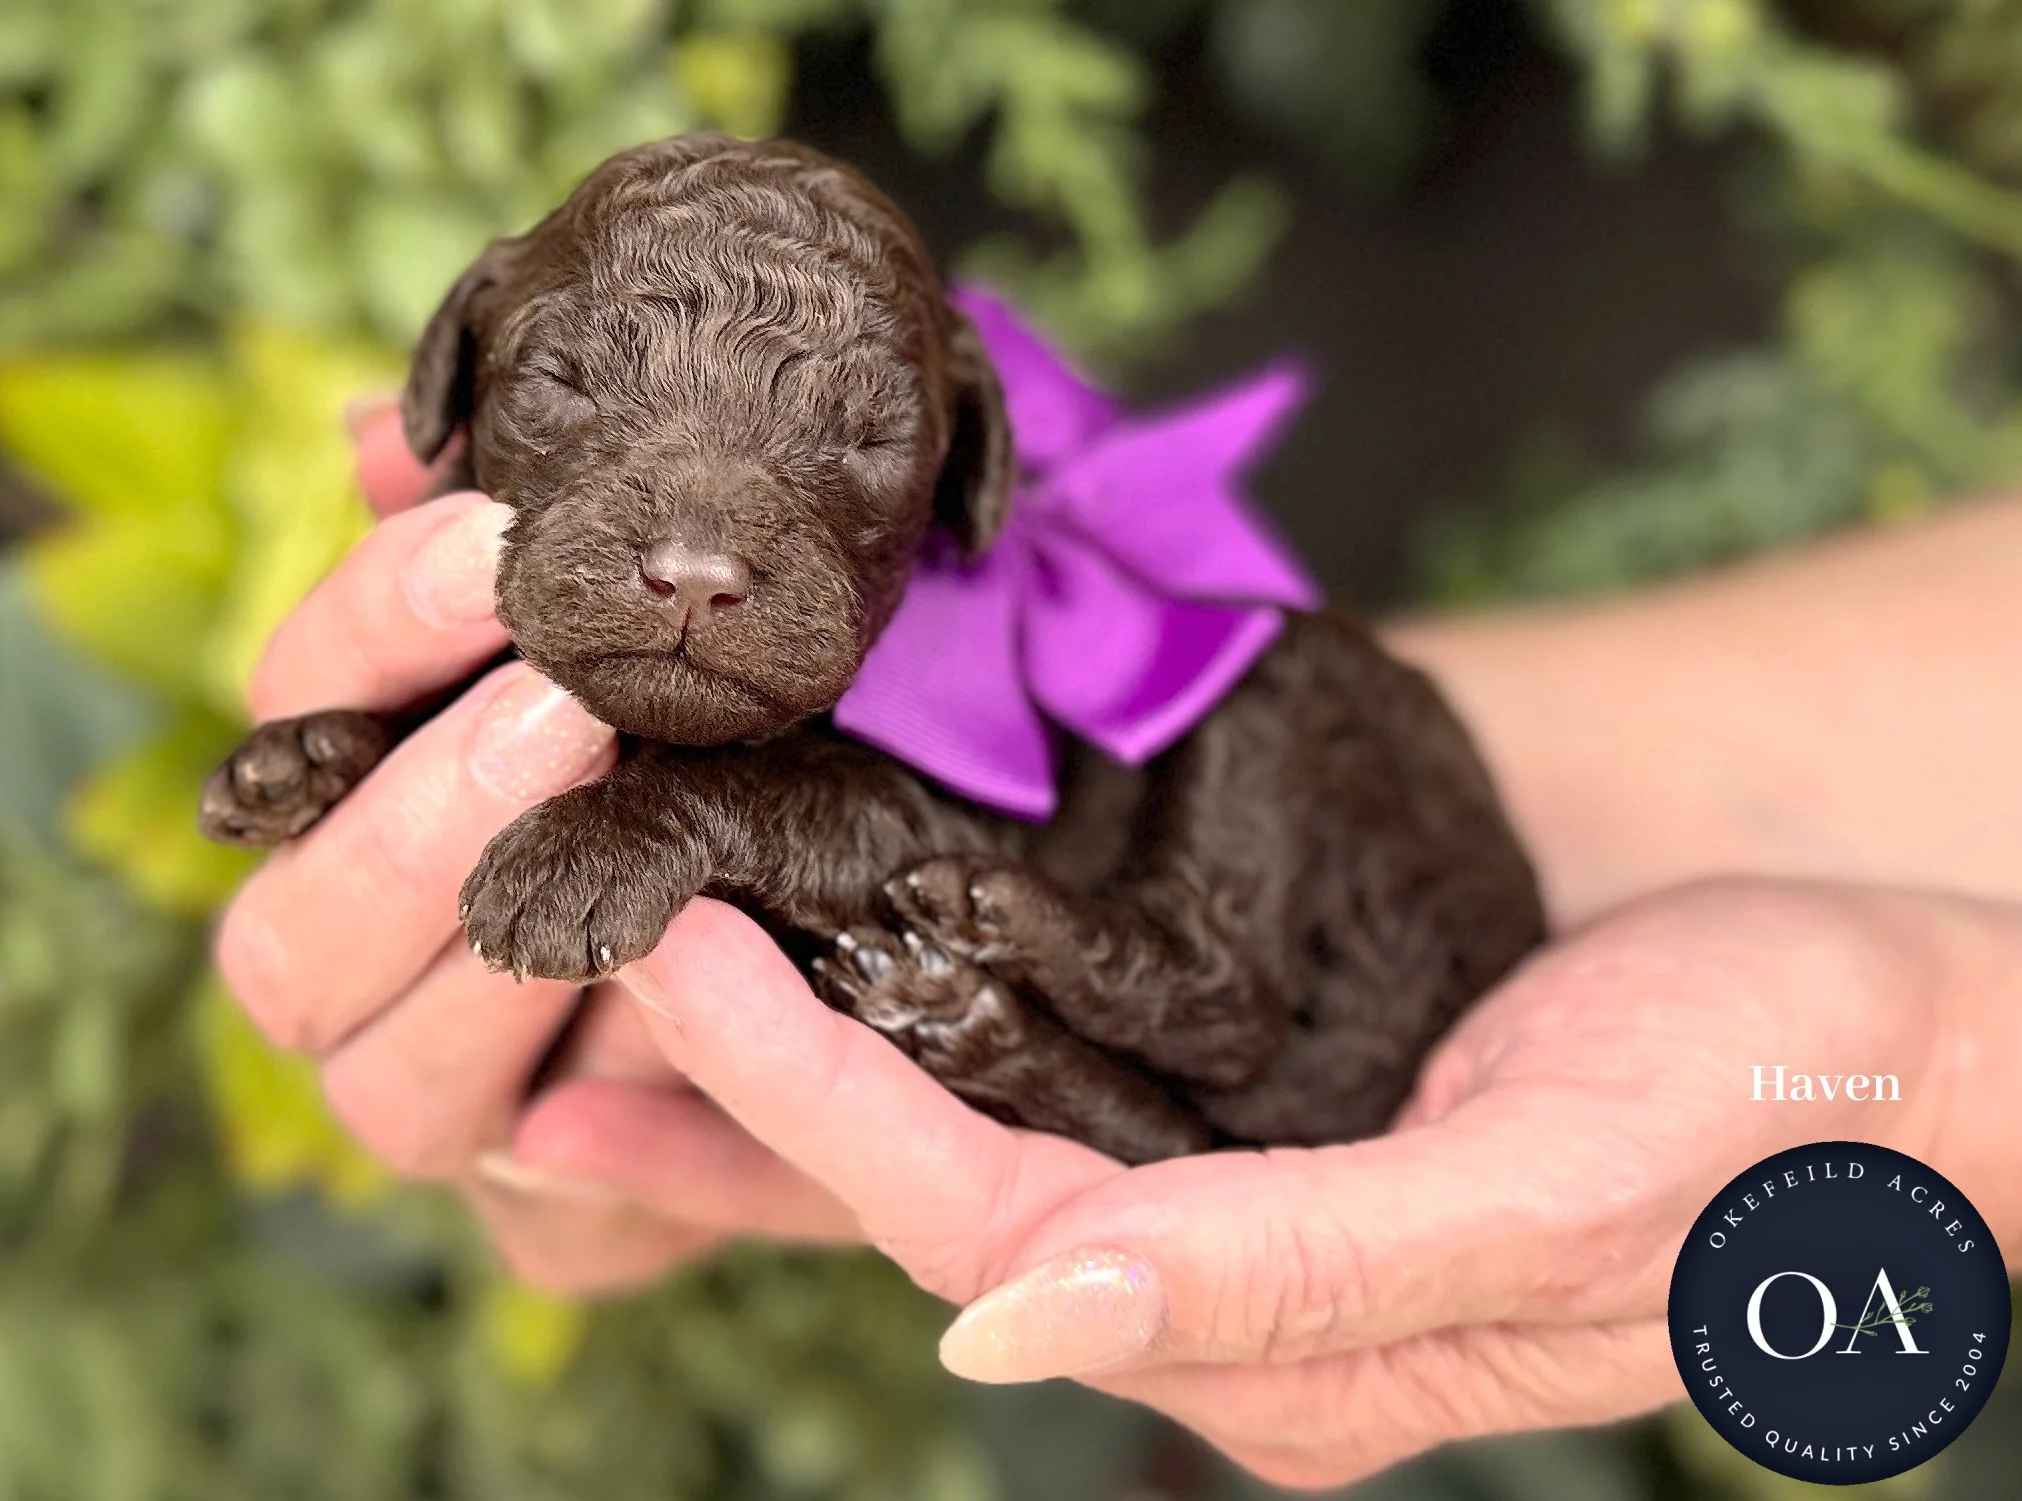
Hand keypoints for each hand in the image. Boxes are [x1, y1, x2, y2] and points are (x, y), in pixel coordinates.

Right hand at [214, 402, 856, 1289]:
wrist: (809, 981)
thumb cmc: (703, 767)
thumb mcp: (640, 646)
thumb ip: (508, 562)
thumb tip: (383, 433)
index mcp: (353, 810)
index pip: (299, 716)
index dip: (376, 630)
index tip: (496, 542)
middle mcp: (362, 979)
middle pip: (293, 937)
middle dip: (425, 815)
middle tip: (575, 710)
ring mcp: (454, 1111)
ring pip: (395, 1085)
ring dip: (509, 975)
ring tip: (652, 875)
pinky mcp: (567, 1223)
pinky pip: (570, 1206)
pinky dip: (634, 1139)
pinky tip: (702, 1040)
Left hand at [617, 876, 2021, 1487]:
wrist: (1908, 1025)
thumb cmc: (1772, 1110)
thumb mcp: (1545, 1193)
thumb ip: (1288, 1280)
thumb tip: (1013, 1331)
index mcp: (1286, 1354)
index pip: (980, 1230)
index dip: (813, 1107)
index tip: (676, 958)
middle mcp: (1234, 1295)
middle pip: (930, 1193)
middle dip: (740, 1100)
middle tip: (562, 969)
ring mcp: (1246, 1200)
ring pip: (974, 1128)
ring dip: (801, 1053)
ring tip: (626, 961)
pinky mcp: (1271, 1105)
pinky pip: (1057, 1062)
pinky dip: (927, 1002)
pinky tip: (835, 932)